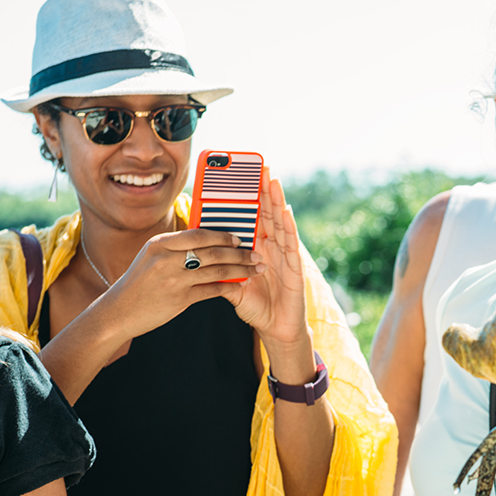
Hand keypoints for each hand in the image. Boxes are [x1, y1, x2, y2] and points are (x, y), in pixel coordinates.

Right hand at [100, 227, 260, 340]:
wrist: (121, 310)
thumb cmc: (140, 281)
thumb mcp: (151, 256)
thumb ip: (175, 247)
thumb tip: (206, 238)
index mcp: (159, 244)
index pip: (197, 234)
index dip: (221, 236)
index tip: (238, 239)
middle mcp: (167, 260)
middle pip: (212, 252)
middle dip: (239, 254)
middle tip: (257, 255)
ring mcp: (174, 280)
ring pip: (216, 271)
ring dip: (240, 270)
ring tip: (256, 270)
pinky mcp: (180, 300)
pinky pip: (212, 290)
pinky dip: (230, 286)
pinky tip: (242, 285)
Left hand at [220, 169, 311, 347]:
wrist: (275, 330)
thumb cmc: (256, 307)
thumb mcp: (232, 286)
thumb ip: (219, 272)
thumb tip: (200, 260)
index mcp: (257, 249)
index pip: (252, 218)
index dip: (248, 197)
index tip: (241, 175)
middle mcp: (272, 248)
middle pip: (267, 213)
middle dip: (263, 189)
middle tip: (259, 165)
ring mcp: (285, 256)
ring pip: (279, 223)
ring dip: (276, 200)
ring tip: (272, 178)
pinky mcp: (295, 268)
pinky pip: (291, 244)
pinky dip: (288, 226)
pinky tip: (285, 210)